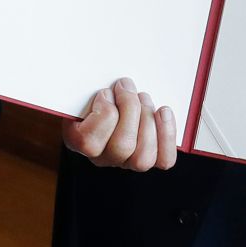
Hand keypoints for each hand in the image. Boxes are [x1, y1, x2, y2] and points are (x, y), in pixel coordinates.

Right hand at [62, 77, 176, 170]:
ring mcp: (127, 160)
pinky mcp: (150, 156)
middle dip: (129, 109)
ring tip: (143, 98)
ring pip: (143, 158)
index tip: (106, 92)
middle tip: (126, 87)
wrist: (107, 97)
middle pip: (122, 147)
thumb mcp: (82, 88)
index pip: (89, 143)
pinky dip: (167, 135)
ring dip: (147, 120)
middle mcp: (103, 157)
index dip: (103, 112)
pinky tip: (163, 112)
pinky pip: (164, 159)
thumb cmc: (91, 91)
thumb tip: (101, 86)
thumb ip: (84, 87)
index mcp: (78, 141)